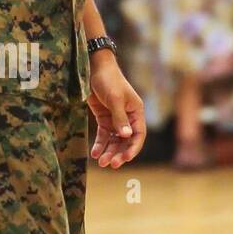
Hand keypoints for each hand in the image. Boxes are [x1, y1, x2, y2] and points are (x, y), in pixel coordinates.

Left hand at [88, 53, 145, 168]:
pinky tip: (95, 154)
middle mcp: (128, 117)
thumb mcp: (114, 99)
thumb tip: (126, 136)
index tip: (125, 159)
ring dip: (109, 151)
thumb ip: (120, 118)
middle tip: (111, 164)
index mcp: (136, 112)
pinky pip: (104, 135)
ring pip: (115, 140)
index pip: (138, 134)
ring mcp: (116, 119)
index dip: (133, 148)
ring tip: (102, 162)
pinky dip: (100, 144)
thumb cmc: (108, 80)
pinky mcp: (104, 118)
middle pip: (126, 141)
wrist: (94, 68)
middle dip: (120, 153)